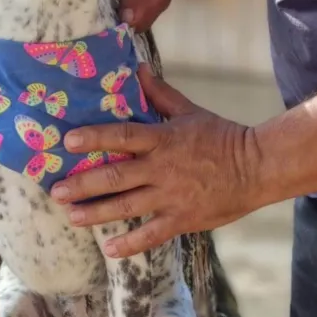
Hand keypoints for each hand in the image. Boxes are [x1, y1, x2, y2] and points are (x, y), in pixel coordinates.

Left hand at [49, 66, 260, 257]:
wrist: (259, 167)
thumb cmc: (221, 137)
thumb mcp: (189, 111)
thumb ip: (160, 93)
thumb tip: (137, 68)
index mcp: (162, 139)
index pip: (122, 136)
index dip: (93, 138)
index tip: (67, 142)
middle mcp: (162, 168)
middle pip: (115, 177)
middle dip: (82, 185)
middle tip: (57, 191)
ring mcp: (171, 196)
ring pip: (127, 206)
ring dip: (96, 213)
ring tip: (72, 216)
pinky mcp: (183, 219)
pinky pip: (152, 234)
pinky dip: (130, 243)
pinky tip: (109, 248)